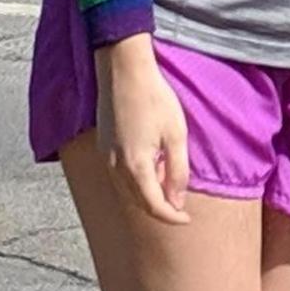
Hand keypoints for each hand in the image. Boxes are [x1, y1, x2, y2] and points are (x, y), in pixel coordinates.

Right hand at [96, 37, 189, 222]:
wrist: (124, 71)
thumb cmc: (155, 99)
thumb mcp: (176, 135)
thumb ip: (178, 171)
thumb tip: (178, 201)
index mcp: (135, 167)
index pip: (154, 207)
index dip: (172, 217)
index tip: (187, 219)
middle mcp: (115, 168)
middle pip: (138, 202)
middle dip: (160, 206)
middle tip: (179, 197)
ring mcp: (105, 158)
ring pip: (126, 191)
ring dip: (147, 193)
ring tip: (167, 175)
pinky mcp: (102, 147)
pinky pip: (118, 177)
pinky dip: (135, 180)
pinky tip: (150, 162)